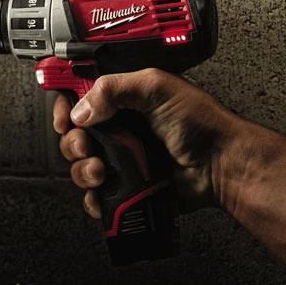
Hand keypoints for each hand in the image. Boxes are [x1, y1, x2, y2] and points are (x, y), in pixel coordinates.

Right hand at [53, 68, 237, 217]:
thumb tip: (81, 110)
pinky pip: (98, 194)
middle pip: (75, 135)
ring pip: (82, 166)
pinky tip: (104, 192)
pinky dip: (94, 197)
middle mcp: (120, 128)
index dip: (66, 108)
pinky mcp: (128, 185)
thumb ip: (114, 88)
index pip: (81, 99)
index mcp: (123, 100)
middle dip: (72, 143)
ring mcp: (123, 158)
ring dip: (82, 170)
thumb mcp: (156, 87)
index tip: (65, 118)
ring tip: (100, 171)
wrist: (221, 164)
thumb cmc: (200, 123)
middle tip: (85, 146)